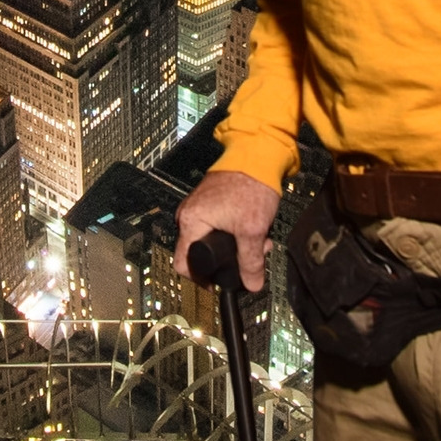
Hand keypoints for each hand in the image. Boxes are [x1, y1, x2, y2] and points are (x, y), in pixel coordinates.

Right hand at [175, 171, 282, 291]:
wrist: (257, 155)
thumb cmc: (249, 184)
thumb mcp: (252, 230)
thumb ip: (250, 262)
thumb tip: (251, 284)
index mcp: (190, 221)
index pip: (183, 263)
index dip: (201, 279)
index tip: (218, 284)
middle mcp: (189, 213)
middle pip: (200, 253)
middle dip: (227, 261)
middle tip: (247, 260)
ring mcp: (199, 206)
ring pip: (211, 239)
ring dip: (234, 246)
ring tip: (256, 242)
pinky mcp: (211, 201)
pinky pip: (217, 226)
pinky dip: (234, 232)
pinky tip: (251, 229)